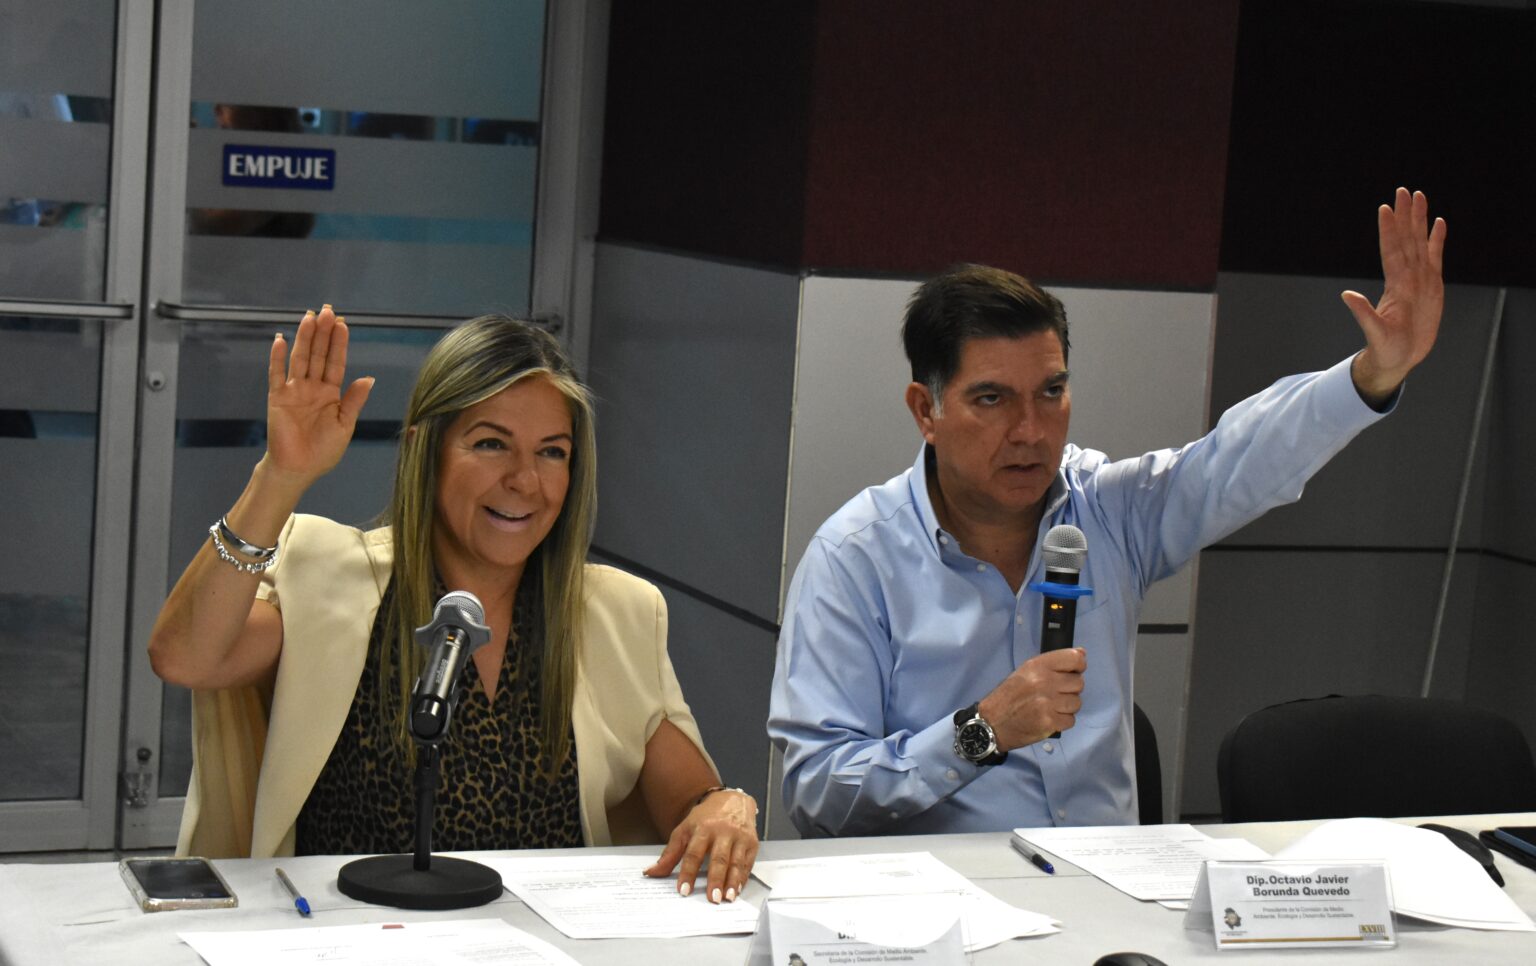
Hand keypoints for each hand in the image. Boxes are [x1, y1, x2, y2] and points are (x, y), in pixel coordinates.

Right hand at [263, 305, 373, 488]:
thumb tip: (369, 378)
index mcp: (331, 393)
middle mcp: (312, 387)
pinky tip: (281, 340)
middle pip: (318, 354)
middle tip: (327, 311)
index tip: (343, 324)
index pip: (336, 362)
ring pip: (300, 359)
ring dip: (304, 338)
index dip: (339, 343)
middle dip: (323, 333)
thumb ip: (354, 400)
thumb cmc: (323, 450)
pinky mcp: (277, 398)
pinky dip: (278, 357)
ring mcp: (294, 391)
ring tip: (309, 317)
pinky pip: (276, 374)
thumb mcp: (345, 424)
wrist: (299, 469)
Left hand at [644, 789, 758, 902]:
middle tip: (712, 898)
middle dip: (715, 879)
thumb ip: (670, 853)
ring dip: (732, 882)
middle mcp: (722, 832)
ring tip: (727, 898)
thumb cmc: (707, 817)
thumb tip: (651, 872)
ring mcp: (739, 837)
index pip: (693, 853)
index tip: (683, 890)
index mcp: (703, 828)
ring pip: (736, 862)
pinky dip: (743, 878)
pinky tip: (738, 889)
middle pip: (718, 858)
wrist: (733, 799)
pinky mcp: (752, 842)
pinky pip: (748, 863)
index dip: (688, 873)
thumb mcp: (685, 829)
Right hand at [977, 648, 1086, 750]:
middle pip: (1079, 683)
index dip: (1078, 666)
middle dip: (1069, 690)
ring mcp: (1048, 703)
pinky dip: (1062, 721)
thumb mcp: (1025, 671)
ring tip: (1050, 707)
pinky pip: (1071, 720)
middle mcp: (1044, 681)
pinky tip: (1049, 718)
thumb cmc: (1008, 696)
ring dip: (1066, 707)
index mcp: (1037, 665)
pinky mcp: (1049, 722)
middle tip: (1054, 694)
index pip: (1075, 658)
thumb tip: (1082, 654)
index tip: (1073, 672)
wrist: (992, 723)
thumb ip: (1053, 663)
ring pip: (1077, 703)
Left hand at [1341, 187, 1446, 405]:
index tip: (1385, 208)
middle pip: (1406, 239)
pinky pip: (1436, 257)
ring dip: (1419, 220)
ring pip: (1420, 243)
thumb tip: (1346, 295)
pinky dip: (1437, 240)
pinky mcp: (1432, 286)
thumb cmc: (1385, 348)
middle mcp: (1407, 277)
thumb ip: (1363, 313)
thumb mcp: (1374, 332)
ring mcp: (1419, 279)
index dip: (1389, 230)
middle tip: (1403, 190)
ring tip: (1419, 197)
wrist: (1398, 358)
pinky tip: (1439, 223)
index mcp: (1396, 285)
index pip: (1391, 250)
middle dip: (1405, 215)